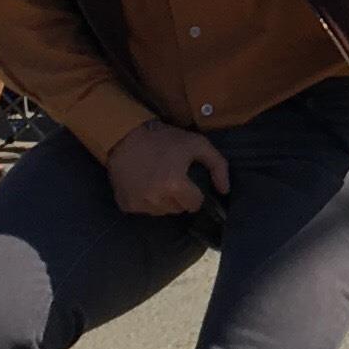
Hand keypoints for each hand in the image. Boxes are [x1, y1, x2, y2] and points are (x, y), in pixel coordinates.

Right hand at [108, 119, 231, 217]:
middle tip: (171, 177)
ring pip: (162, 211)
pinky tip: (143, 184)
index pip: (195, 204)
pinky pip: (143, 210)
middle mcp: (157, 199)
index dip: (194, 192)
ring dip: (163, 200)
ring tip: (156, 180)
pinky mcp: (126, 205)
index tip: (187, 180)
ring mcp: (140, 204)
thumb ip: (217, 165)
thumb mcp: (196, 143)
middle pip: (179, 209)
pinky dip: (145, 200)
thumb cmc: (163, 139)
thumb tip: (225, 190)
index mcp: (175, 185)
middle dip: (179, 196)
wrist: (124, 136)